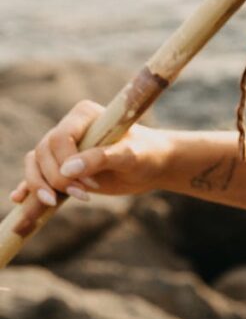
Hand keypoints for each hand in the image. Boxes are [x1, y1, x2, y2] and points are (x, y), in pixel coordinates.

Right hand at [9, 99, 173, 216]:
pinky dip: (28, 186)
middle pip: (43, 152)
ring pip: (35, 163)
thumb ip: (101, 159)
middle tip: (82, 196)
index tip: (89, 185)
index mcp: (85, 115)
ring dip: (39, 185)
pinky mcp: (61, 165)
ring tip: (53, 203)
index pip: (59, 138)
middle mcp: (70, 127)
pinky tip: (20, 200)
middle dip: (55, 179)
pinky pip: (36, 172)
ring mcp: (63, 147)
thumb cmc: (146, 154)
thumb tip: (67, 170)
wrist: (151, 165)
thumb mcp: (129, 156)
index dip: (66, 163)